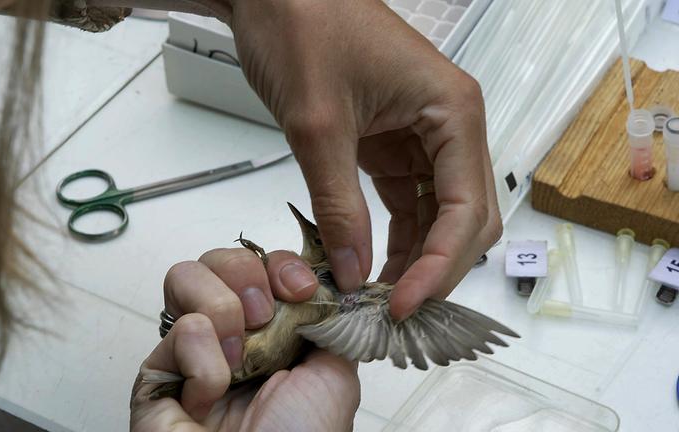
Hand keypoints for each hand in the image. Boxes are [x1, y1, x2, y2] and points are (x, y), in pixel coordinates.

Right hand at [130, 248, 359, 430]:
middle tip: (264, 319)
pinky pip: (179, 328)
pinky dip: (204, 364)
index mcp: (274, 330)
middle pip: (220, 258)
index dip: (281, 264)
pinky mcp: (157, 371)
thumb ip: (325, 323)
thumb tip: (320, 284)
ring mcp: (191, 348)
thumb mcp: (334, 374)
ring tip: (238, 358)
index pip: (263, 262)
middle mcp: (231, 332)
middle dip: (247, 275)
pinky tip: (209, 397)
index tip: (300, 290)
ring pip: (185, 275)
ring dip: (223, 310)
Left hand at [228, 0, 501, 318]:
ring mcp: (424, 137)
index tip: (402, 306)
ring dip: (413, 259)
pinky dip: (392, 238)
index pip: (466, 208)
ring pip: (436, 217)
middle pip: (465, 218)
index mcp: (453, 111)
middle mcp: (450, 126)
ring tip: (376, 298)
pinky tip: (367, 266)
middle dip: (434, 269)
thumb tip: (354, 272)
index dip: (440, 267)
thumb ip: (339, 206)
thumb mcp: (318, 127)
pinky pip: (405, 203)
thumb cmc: (303, 27)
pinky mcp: (394, 145)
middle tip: (392, 311)